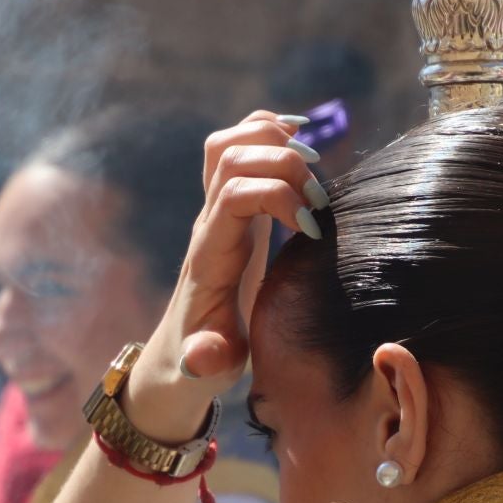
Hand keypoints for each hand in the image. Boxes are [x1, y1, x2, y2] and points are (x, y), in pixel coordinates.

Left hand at [122, 110, 322, 441]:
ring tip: (313, 176)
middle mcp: (209, 223)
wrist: (183, 349)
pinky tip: (301, 150)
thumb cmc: (204, 359)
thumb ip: (207, 360)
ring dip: (277, 143)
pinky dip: (272, 134)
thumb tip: (202, 358)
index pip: (236, 194)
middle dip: (285, 165)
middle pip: (232, 155)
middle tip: (320, 204)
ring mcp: (218, 210)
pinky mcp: (233, 207)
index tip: (311, 230)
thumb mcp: (208, 367)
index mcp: (210, 255)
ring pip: (232, 142)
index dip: (279, 196)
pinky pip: (242, 147)